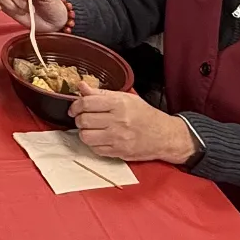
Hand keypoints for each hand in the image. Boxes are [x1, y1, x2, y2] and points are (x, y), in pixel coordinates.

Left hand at [68, 83, 195, 163]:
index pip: (86, 103)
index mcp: (119, 104)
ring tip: (91, 129)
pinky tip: (100, 138)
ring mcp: (118, 138)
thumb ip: (101, 93)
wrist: (164, 135)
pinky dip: (93, 144)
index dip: (75, 105)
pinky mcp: (119, 152)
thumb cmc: (145, 115)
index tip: (74, 108)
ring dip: (84, 132)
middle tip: (83, 118)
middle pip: (84, 120)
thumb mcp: (126, 97)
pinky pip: (95, 149)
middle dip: (79, 119)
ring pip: (86, 136)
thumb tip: (82, 87)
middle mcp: (118, 121)